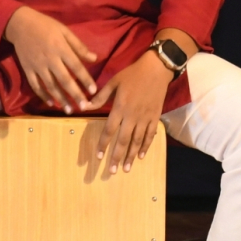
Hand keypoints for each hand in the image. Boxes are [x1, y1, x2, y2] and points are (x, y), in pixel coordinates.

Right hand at [3, 6, 98, 109]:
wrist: (20, 24)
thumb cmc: (46, 26)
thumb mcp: (64, 31)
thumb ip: (79, 46)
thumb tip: (94, 58)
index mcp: (60, 48)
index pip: (76, 66)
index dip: (85, 79)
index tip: (94, 91)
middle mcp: (50, 59)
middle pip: (64, 80)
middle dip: (75, 94)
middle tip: (84, 107)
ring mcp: (37, 66)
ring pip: (50, 86)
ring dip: (61, 99)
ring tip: (70, 110)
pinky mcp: (27, 70)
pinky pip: (35, 86)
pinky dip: (43, 96)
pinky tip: (52, 103)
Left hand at [86, 51, 169, 172]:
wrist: (157, 69)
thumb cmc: (132, 74)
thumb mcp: (114, 82)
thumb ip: (100, 97)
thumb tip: (84, 106)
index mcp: (120, 107)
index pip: (109, 130)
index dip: (103, 144)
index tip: (98, 156)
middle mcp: (132, 116)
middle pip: (123, 140)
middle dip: (117, 156)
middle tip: (112, 171)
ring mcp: (145, 118)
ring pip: (137, 140)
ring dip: (130, 155)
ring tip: (126, 169)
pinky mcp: (155, 117)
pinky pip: (150, 135)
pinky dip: (145, 146)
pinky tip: (141, 156)